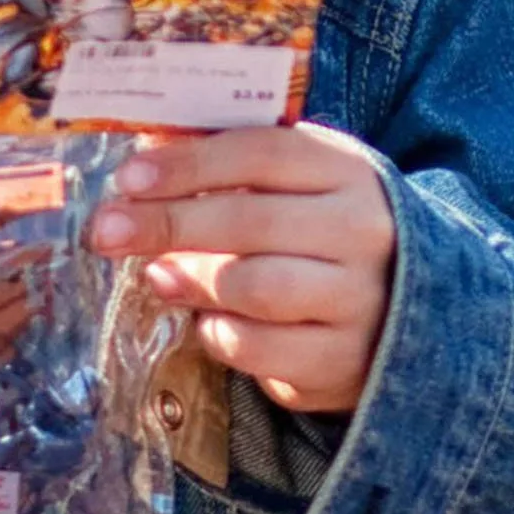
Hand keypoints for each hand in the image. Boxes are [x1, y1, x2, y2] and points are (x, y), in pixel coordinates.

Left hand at [87, 122, 395, 413]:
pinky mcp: (343, 361)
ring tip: (154, 275)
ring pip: (256, 287)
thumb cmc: (323, 231)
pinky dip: (220, 334)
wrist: (407, 309)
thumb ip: (229, 168)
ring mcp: (360, 300)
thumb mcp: (296, 185)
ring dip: (191, 280)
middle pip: (250, 220)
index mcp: (347, 171)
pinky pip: (261, 349)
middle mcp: (363, 232)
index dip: (190, 163)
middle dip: (167, 223)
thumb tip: (145, 152)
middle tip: (106, 230)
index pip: (262, 154)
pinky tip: (207, 321)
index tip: (129, 177)